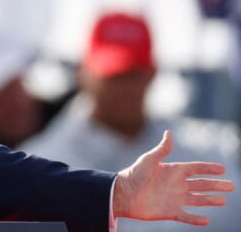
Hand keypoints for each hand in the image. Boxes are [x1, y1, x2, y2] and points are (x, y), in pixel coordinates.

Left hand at [113, 130, 234, 224]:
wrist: (122, 194)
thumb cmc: (133, 175)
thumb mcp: (148, 160)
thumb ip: (161, 149)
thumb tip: (169, 133)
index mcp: (173, 171)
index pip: (196, 169)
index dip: (209, 169)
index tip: (222, 169)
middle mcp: (176, 184)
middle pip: (201, 184)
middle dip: (216, 185)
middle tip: (231, 186)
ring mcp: (174, 198)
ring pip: (197, 200)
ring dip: (210, 200)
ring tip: (223, 200)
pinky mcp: (170, 212)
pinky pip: (186, 216)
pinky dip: (196, 219)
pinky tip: (206, 220)